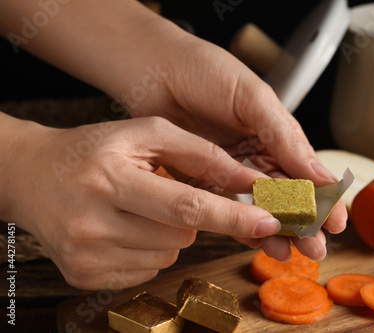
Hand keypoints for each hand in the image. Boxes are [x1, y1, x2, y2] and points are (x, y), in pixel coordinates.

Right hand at [1, 115, 281, 289]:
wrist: (32, 176)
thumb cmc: (92, 150)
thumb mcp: (142, 134)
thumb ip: (198, 153)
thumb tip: (245, 180)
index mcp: (109, 177)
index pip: (185, 206)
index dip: (231, 216)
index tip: (268, 223)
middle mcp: (93, 221)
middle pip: (180, 235)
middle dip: (190, 217)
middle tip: (164, 194)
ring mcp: (86, 254)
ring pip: (168, 254)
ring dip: (169, 233)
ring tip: (138, 208)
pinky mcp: (83, 276)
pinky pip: (147, 270)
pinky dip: (150, 249)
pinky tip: (125, 227)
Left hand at [114, 22, 347, 261]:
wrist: (155, 69)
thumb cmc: (206, 71)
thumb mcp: (253, 98)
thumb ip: (284, 136)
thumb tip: (320, 175)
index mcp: (276, 134)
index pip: (306, 172)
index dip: (323, 198)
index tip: (336, 223)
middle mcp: (255, 155)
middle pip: (286, 197)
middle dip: (303, 224)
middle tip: (315, 250)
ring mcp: (229, 171)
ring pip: (258, 207)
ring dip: (274, 230)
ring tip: (287, 253)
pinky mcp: (202, 181)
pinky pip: (224, 207)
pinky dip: (239, 225)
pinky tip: (255, 241)